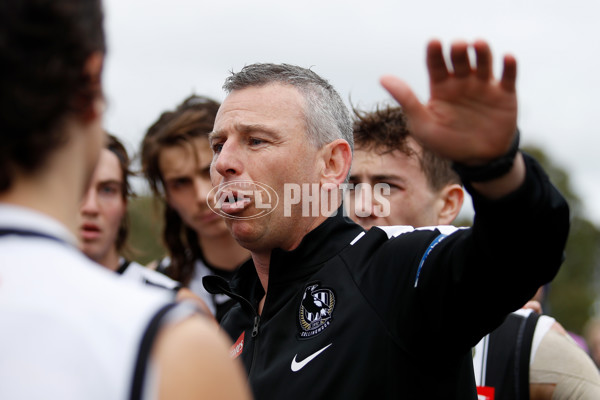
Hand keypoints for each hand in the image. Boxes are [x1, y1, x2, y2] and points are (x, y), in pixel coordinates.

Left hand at [381, 40, 517, 165]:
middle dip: (459, 50)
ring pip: (483, 62)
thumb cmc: (445, 143)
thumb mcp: (422, 124)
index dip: (434, 53)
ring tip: (478, 44)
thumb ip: (406, 100)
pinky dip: (509, 66)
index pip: (436, 64)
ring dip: (482, 52)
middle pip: (460, 59)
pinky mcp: (505, 94)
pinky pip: (508, 76)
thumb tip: (383, 78)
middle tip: (458, 45)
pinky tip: (507, 58)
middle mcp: (462, 82)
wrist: (478, 160)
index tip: (434, 42)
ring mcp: (483, 86)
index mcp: (441, 87)